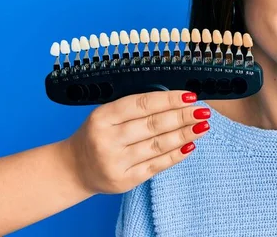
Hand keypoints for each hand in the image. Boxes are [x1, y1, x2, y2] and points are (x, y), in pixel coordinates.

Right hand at [64, 90, 210, 194]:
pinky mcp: (125, 180)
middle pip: (153, 125)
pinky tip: (190, 145)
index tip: (190, 96)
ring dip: (185, 135)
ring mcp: (116, 162)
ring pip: (158, 145)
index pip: (142, 104)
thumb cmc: (96, 135)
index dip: (169, 99)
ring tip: (203, 126)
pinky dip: (176, 155)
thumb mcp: (106, 115)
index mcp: (103, 117)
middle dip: (183, 116)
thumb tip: (176, 101)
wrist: (74, 169)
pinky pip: (157, 165)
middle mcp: (108, 139)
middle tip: (203, 111)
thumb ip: (134, 108)